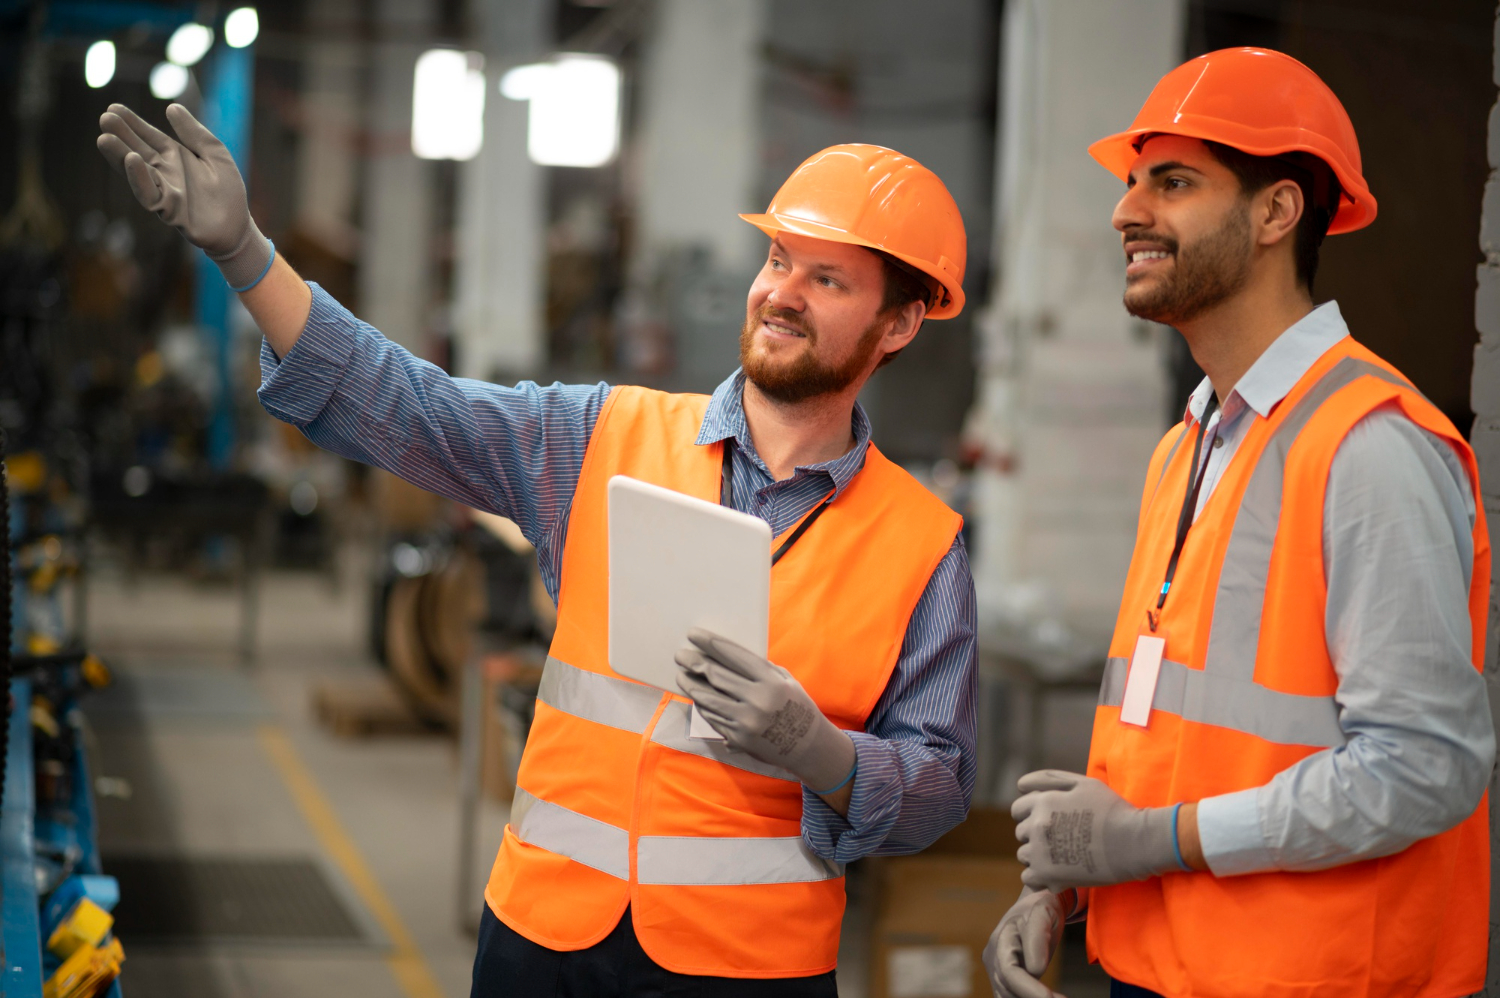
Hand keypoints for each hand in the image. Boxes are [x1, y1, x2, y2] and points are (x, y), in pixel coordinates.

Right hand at [97, 103, 271, 288]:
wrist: (238, 227)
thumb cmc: (227, 191)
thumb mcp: (215, 153)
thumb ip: (194, 132)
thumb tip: (172, 106)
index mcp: (174, 157)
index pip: (149, 136)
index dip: (132, 123)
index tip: (113, 107)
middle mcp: (164, 172)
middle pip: (137, 151)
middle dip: (121, 136)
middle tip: (104, 118)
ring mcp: (164, 191)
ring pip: (137, 173)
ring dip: (120, 156)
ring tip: (105, 139)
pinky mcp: (169, 210)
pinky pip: (150, 194)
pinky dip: (140, 178)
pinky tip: (131, 160)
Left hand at [674, 628, 854, 792]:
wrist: (808, 748)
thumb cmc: (797, 707)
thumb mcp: (787, 682)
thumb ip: (761, 669)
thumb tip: (728, 655)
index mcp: (771, 681)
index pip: (734, 656)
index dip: (711, 644)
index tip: (694, 634)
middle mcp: (757, 700)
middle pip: (716, 676)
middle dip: (694, 663)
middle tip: (680, 655)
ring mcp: (746, 721)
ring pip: (709, 699)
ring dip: (691, 686)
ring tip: (682, 676)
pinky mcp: (738, 738)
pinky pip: (713, 718)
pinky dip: (702, 706)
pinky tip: (696, 697)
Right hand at [983, 888, 1066, 997]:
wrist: (1033, 908)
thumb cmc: (1040, 909)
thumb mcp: (1043, 913)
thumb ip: (1038, 937)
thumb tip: (1035, 970)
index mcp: (1001, 940)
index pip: (1009, 971)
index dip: (1028, 989)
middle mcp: (993, 958)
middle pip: (1007, 988)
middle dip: (1032, 997)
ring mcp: (997, 970)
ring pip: (1007, 995)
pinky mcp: (1004, 979)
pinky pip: (1012, 995)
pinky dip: (1028, 996)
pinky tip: (1052, 996)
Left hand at [1012, 770, 1180, 890]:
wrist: (1135, 842)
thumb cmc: (1112, 810)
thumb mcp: (1083, 784)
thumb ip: (1049, 779)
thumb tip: (1020, 785)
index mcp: (1043, 802)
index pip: (1018, 809)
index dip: (1033, 814)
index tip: (1051, 822)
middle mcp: (1037, 826)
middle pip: (1021, 833)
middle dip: (1036, 835)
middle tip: (1062, 839)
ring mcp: (1040, 852)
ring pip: (1024, 855)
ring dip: (1037, 856)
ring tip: (1062, 857)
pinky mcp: (1048, 876)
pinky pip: (1028, 878)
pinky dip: (1040, 877)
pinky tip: (1059, 873)